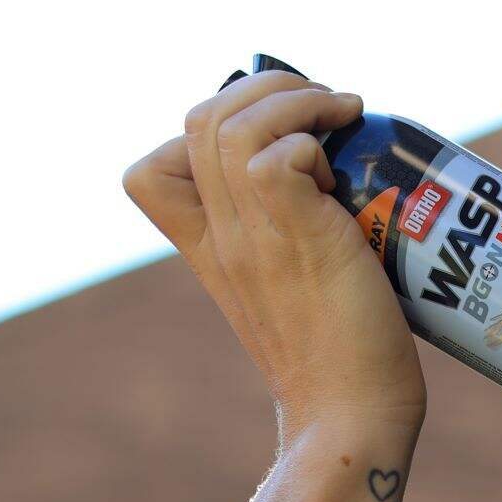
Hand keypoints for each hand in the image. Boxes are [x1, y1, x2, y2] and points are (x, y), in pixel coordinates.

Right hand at [125, 70, 427, 440]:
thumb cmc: (344, 354)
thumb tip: (349, 190)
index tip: (274, 137)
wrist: (351, 414)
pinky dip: (310, 137)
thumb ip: (296, 239)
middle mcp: (223, 238)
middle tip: (326, 104)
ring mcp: (253, 238)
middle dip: (267, 86)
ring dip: (294, 99)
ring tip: (344, 112)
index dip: (206, 130)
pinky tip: (345, 158)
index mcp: (209, 250)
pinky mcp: (298, 240)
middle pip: (199, 120)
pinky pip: (274, 157)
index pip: (150, 170)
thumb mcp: (300, 284)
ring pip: (232, 125)